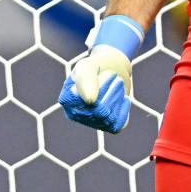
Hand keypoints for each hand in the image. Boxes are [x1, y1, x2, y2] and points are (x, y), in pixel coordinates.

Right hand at [58, 14, 143, 133]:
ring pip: (109, 117)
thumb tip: (90, 101)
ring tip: (118, 83)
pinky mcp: (107, 126)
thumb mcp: (88, 65)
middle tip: (116, 77)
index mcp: (67, 100)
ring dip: (118, 96)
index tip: (108, 72)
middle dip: (112, 91)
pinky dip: (123, 110)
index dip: (102, 86)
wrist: (112, 68)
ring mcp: (91, 122)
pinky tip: (123, 99)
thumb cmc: (97, 66)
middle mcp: (76, 114)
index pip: (87, 100)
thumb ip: (85, 79)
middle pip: (99, 110)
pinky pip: (117, 125)